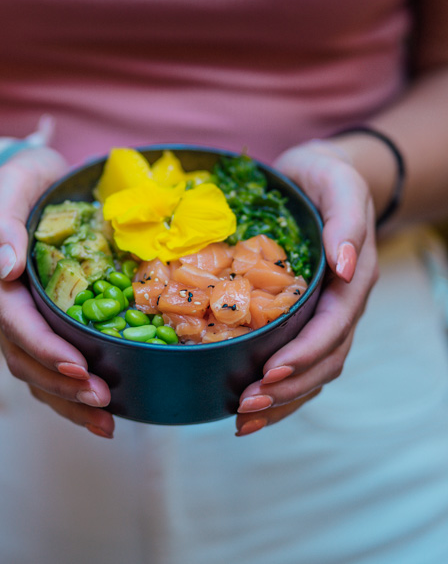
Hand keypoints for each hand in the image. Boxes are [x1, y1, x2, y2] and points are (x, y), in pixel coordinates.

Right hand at [0, 147, 114, 438]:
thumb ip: (1, 223)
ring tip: (107, 421)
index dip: (45, 348)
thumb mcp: (7, 187)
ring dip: (68, 402)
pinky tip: (104, 407)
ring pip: (36, 372)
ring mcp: (22, 317)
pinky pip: (51, 364)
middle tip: (103, 401)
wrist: (23, 184)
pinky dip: (71, 391)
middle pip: (25, 358)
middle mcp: (6, 304)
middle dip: (62, 386)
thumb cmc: (19, 182)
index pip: (16, 322)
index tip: (77, 366)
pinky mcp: (43, 321)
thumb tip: (5, 266)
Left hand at [235, 140, 378, 436]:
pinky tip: (244, 402)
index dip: (305, 354)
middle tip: (245, 406)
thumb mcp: (339, 183)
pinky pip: (295, 360)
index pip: (333, 327)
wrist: (317, 176)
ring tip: (243, 419)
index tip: (271, 372)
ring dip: (280, 401)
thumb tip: (347, 264)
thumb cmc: (326, 177)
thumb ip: (346, 220)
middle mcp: (341, 304)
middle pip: (323, 360)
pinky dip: (275, 388)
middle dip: (287, 389)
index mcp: (353, 279)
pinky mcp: (301, 316)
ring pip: (311, 371)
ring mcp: (323, 314)